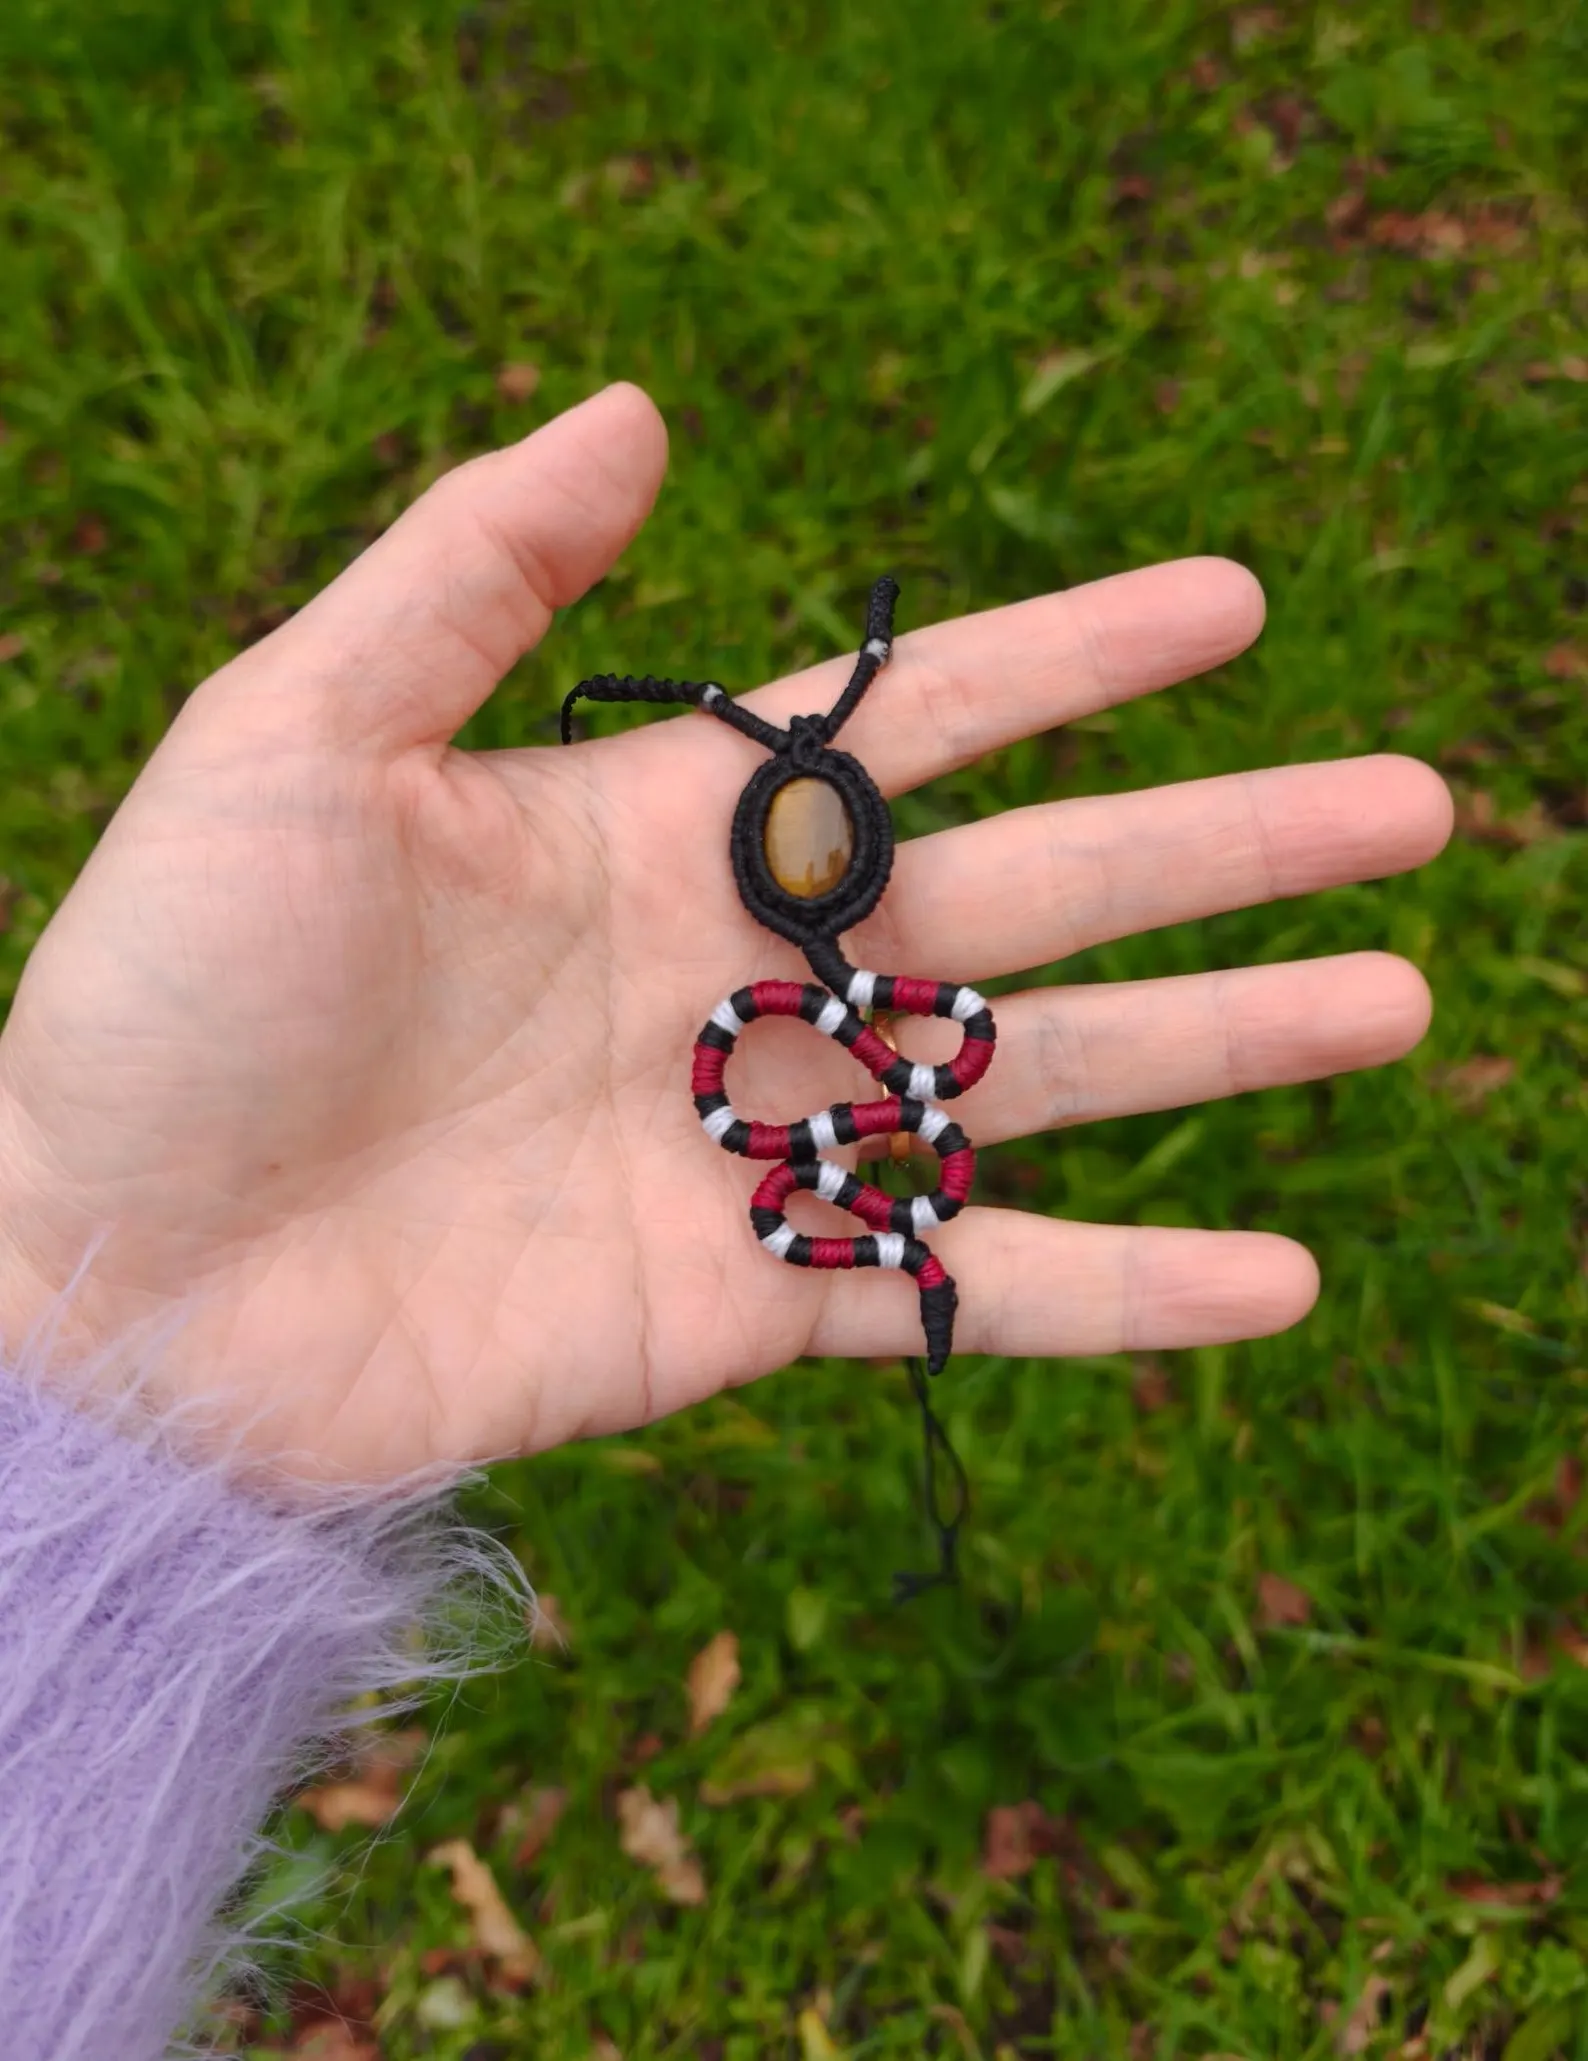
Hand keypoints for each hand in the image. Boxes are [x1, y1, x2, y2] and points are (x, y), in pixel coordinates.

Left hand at [0, 384, 1451, 1479]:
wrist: (103, 1285)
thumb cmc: (163, 1001)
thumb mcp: (291, 738)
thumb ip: (468, 575)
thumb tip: (638, 409)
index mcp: (650, 833)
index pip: (912, 720)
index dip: (1074, 654)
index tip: (1232, 604)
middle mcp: (735, 979)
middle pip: (1034, 892)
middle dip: (1221, 846)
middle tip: (1411, 805)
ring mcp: (752, 1145)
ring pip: (1039, 1086)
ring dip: (1225, 1049)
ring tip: (1398, 1005)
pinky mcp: (740, 1304)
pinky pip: (965, 1292)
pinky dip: (1120, 1294)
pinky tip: (1279, 1283)